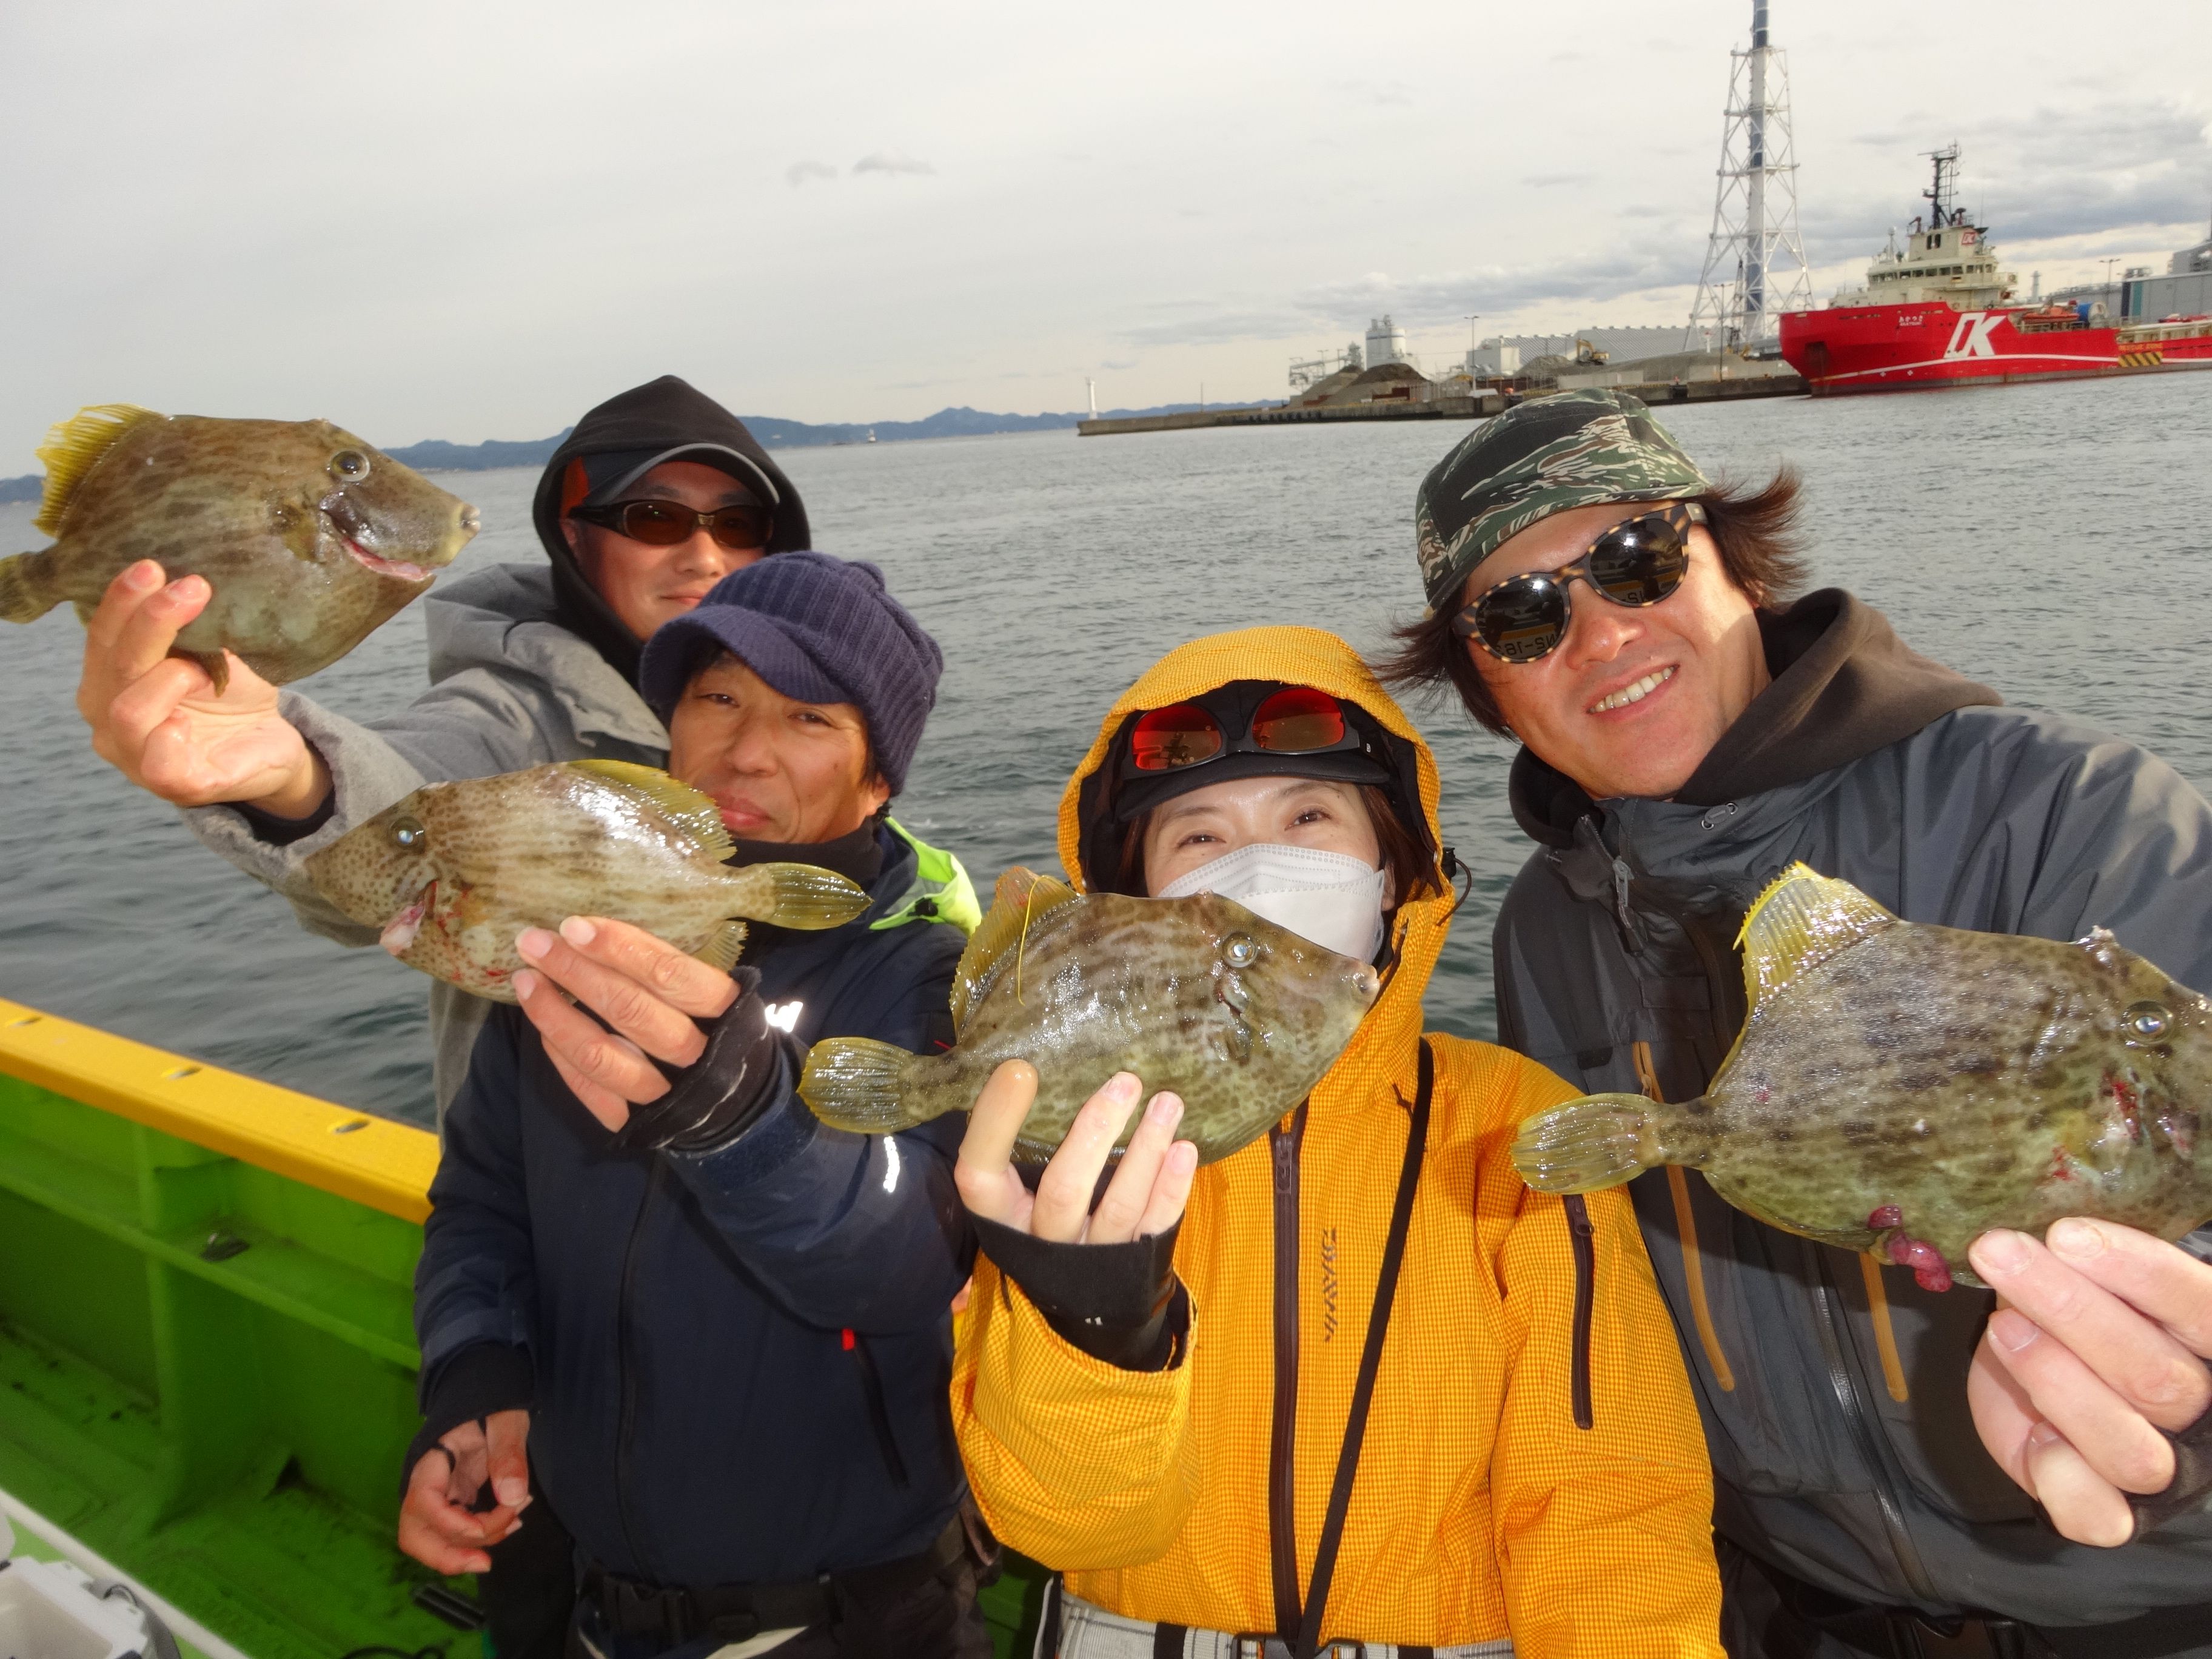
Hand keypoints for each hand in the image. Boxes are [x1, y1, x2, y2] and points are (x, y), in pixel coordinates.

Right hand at [75, 560, 328, 813]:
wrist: (272, 743)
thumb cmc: (230, 694)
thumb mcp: (209, 650)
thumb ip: (186, 626)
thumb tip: (185, 578)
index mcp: (108, 681)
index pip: (102, 636)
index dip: (122, 601)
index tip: (154, 568)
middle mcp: (109, 720)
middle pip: (116, 665)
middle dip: (152, 622)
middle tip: (193, 588)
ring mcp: (136, 758)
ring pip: (128, 711)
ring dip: (171, 677)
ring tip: (206, 672)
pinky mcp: (177, 786)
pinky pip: (159, 764)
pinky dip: (172, 737)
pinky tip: (188, 721)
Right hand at [396, 1408, 530, 1575]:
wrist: (487, 1399)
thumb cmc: (492, 1404)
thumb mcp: (505, 1419)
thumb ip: (508, 1452)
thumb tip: (512, 1497)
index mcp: (432, 1459)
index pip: (422, 1502)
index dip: (450, 1524)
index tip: (484, 1527)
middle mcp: (427, 1484)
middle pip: (414, 1534)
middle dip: (446, 1556)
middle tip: (485, 1562)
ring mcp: (438, 1496)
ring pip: (432, 1540)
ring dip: (469, 1547)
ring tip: (512, 1523)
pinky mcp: (453, 1502)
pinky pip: (454, 1532)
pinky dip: (478, 1538)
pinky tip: (509, 1522)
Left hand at [513, 917, 738, 1131]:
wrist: (739, 1106)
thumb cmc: (721, 1032)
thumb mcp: (716, 997)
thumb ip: (669, 972)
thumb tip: (595, 934)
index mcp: (727, 1015)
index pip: (670, 975)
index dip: (620, 948)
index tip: (574, 926)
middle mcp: (698, 1058)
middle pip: (630, 1010)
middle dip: (576, 971)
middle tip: (534, 942)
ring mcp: (666, 1096)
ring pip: (601, 1054)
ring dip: (556, 1014)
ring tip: (525, 979)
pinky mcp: (637, 1123)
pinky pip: (590, 1087)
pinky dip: (561, 1054)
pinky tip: (541, 1025)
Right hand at [954, 1062, 1195, 1243]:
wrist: (1086, 1303)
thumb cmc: (1044, 1216)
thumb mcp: (1018, 1189)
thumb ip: (1025, 1143)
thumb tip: (1035, 1064)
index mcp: (1001, 1213)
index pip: (980, 1169)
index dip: (995, 1122)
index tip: (1019, 1068)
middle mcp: (1040, 1239)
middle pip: (1063, 1189)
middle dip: (1096, 1131)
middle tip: (1126, 1081)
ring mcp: (1089, 1258)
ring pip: (1118, 1207)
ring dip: (1145, 1152)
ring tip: (1167, 1104)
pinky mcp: (1132, 1266)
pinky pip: (1154, 1225)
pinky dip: (1171, 1188)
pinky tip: (1185, 1150)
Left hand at [1967, 1219, 2211, 1545]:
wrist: (2038, 1381)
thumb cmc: (2071, 1314)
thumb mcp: (2083, 1275)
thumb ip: (2085, 1260)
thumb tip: (2050, 1232)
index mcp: (2205, 1341)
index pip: (2199, 1307)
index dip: (2137, 1271)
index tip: (2064, 1234)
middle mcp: (2198, 1412)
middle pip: (2156, 1376)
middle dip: (2068, 1309)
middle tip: (1999, 1254)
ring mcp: (2160, 1469)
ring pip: (2130, 1450)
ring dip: (2056, 1382)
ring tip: (2003, 1329)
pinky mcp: (2111, 1514)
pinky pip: (2097, 1515)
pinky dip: (2057, 1475)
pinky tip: (2032, 1434)